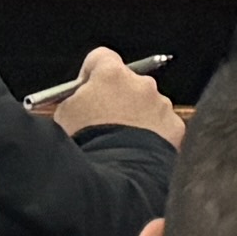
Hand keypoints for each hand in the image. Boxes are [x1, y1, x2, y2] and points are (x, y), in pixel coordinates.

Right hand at [42, 48, 184, 142]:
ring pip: (147, 105)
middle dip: (116, 98)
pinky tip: (137, 152)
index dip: (91, 73)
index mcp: (111, 74)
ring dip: (136, 117)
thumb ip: (75, 98)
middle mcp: (141, 83)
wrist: (113, 177)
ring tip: (120, 143)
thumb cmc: (84, 145)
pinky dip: (152, 135)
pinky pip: (162, 126)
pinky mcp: (174, 125)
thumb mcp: (63, 116)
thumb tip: (80, 99)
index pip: (101, 58)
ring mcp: (161, 104)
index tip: (86, 89)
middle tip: (103, 123)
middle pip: (127, 83)